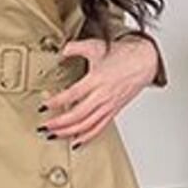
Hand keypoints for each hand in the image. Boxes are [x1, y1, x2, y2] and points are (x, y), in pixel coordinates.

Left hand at [39, 35, 158, 147]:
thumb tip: (62, 50)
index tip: (44, 105)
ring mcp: (109, 105)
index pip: (73, 94)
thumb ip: (76, 47)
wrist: (144, 61)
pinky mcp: (113, 111)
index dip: (57, 101)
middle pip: (79, 115)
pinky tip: (76, 141)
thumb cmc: (122, 55)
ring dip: (69, 132)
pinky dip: (87, 137)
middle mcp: (103, 95)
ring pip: (87, 125)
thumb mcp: (95, 46)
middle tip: (45, 126)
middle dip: (59, 123)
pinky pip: (99, 128)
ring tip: (54, 135)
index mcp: (97, 79)